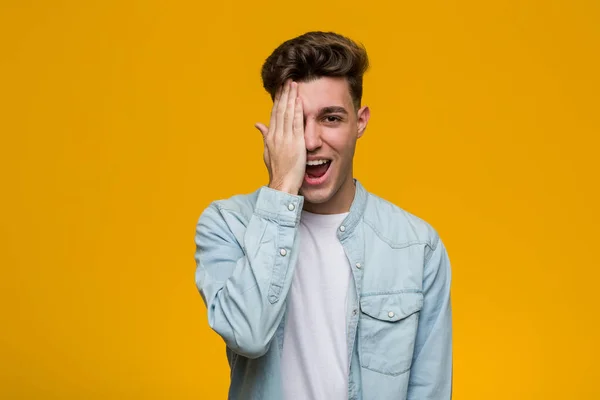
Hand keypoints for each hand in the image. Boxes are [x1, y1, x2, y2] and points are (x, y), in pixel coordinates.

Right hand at [255, 80, 305, 194]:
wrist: (282, 183)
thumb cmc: (277, 171)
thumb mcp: (267, 152)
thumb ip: (264, 136)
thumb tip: (257, 124)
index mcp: (270, 137)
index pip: (274, 114)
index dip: (277, 100)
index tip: (280, 89)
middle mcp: (276, 136)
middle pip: (280, 110)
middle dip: (284, 94)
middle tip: (288, 80)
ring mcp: (285, 139)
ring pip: (287, 114)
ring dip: (291, 98)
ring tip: (294, 85)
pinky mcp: (295, 143)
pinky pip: (296, 124)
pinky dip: (297, 111)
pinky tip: (299, 100)